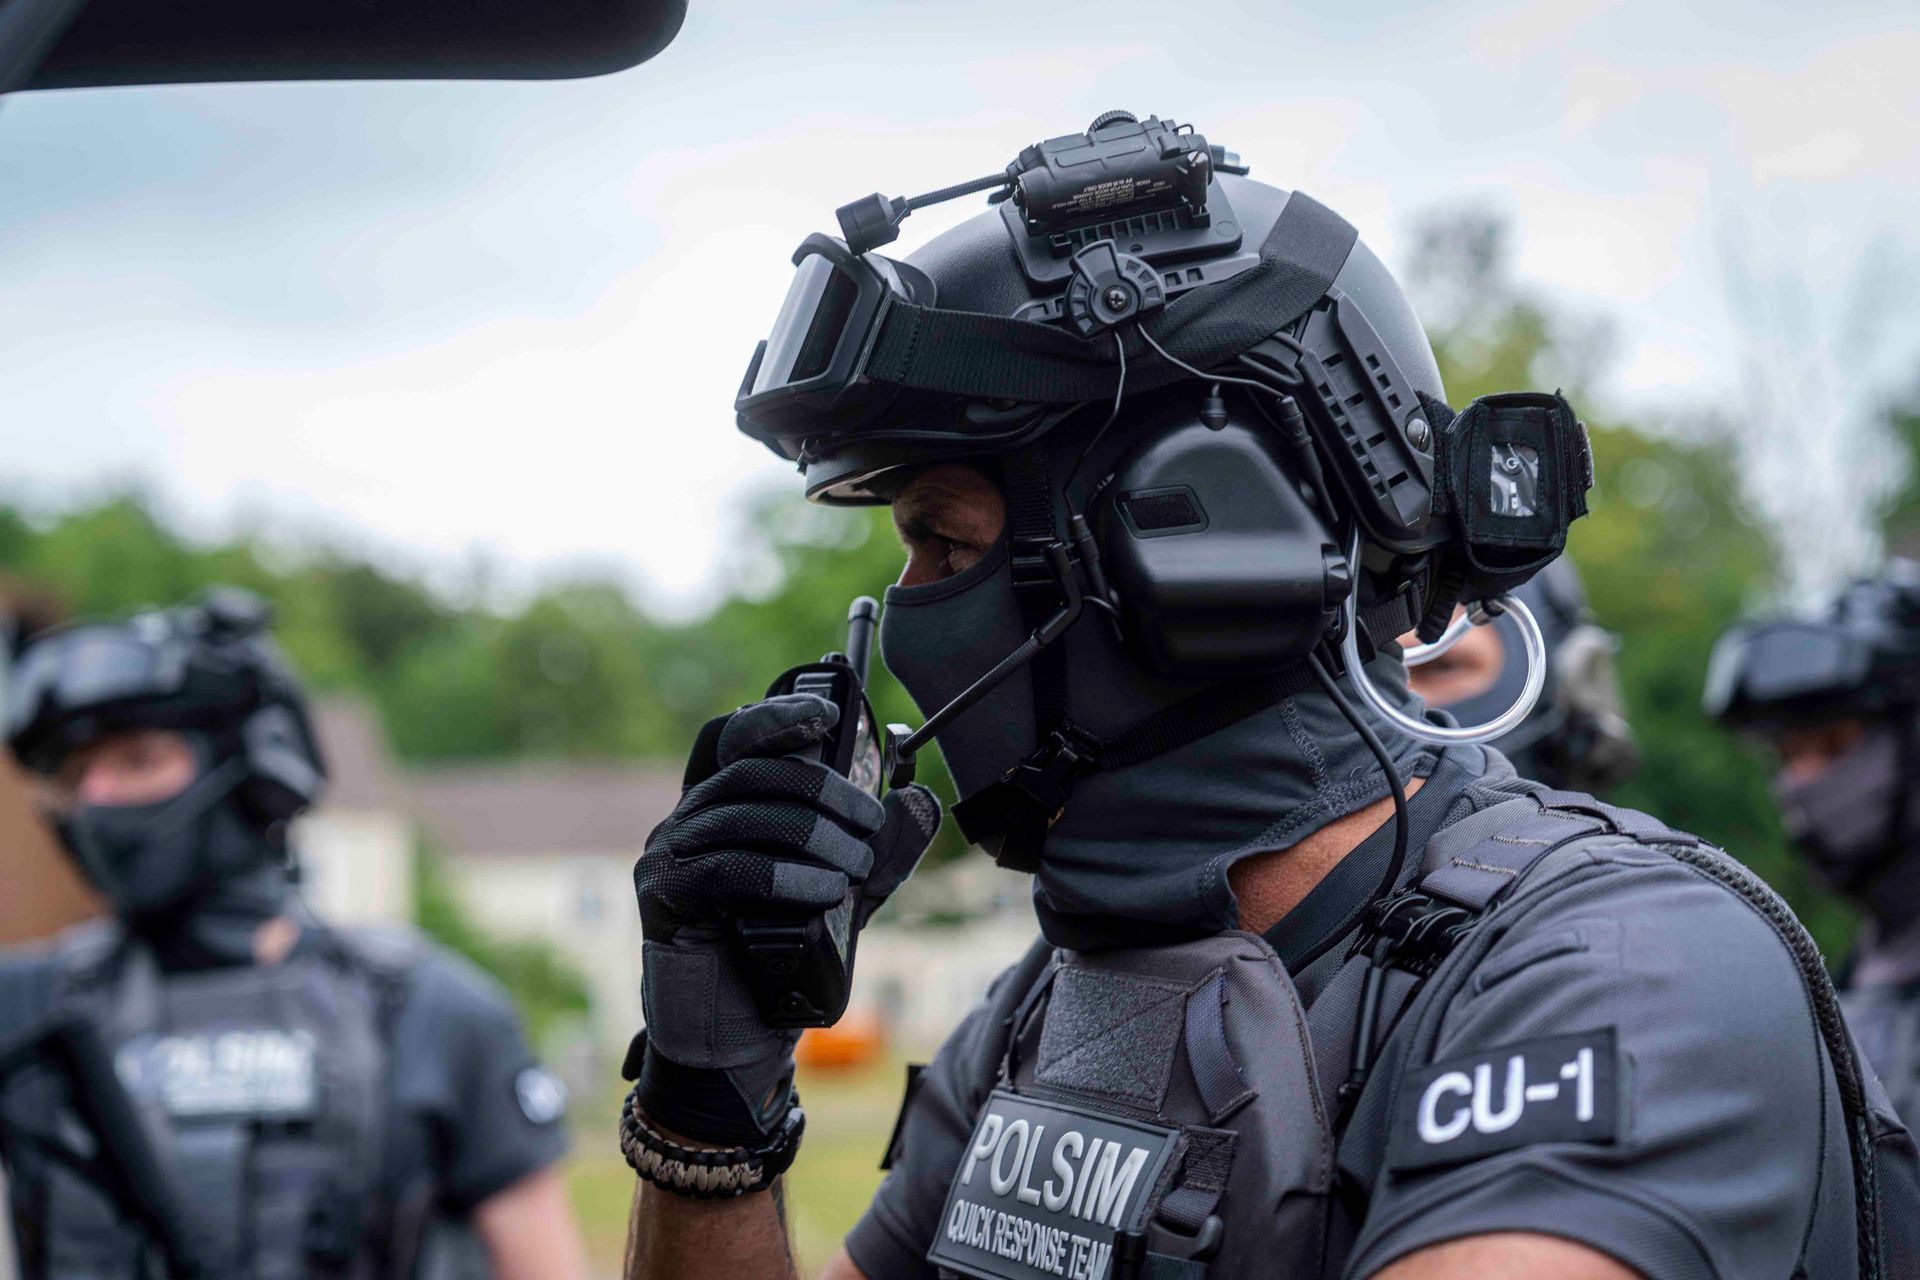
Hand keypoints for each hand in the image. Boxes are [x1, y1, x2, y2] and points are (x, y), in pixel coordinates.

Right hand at [631, 693, 939, 1142]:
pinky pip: (725, 869)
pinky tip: (822, 893)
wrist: (735, 1040)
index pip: (737, 738)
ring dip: (811, 835)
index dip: (777, 716)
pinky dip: (781, 875)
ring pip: (743, 814)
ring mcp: (668, 856)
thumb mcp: (844, 894)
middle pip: (752, 771)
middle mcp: (687, 820)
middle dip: (821, 790)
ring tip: (856, 869)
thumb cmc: (781, 957)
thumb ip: (882, 849)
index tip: (827, 715)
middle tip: (870, 826)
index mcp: (723, 805)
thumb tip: (919, 798)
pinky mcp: (663, 899)